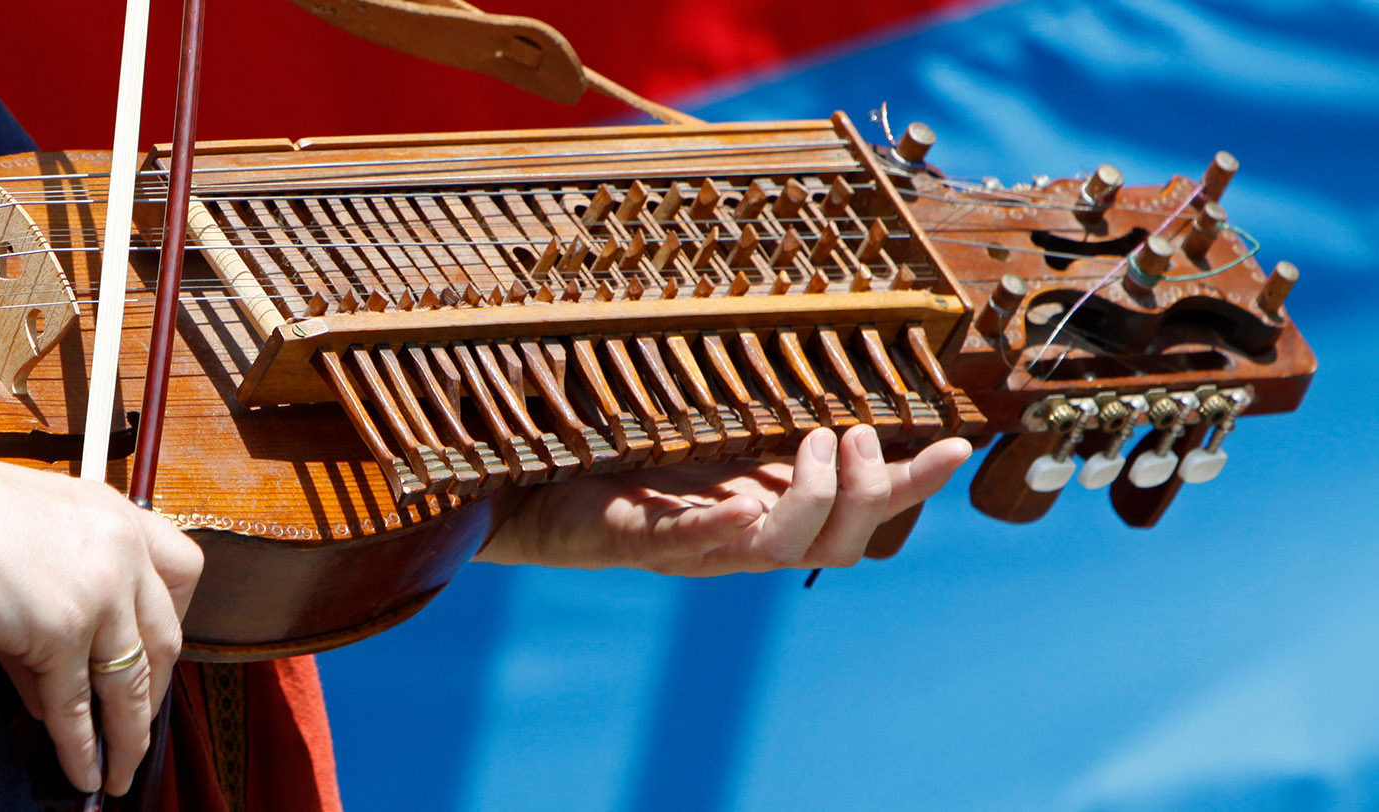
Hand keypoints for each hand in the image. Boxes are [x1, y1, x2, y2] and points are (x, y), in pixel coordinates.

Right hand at [0, 458, 202, 796]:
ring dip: (126, 738)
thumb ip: (58, 609)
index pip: (183, 574)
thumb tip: (53, 694)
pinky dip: (79, 746)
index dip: (175, 623)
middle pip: (163, 642)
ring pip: (127, 684)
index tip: (162, 659)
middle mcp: (123, 556)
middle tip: (138, 731)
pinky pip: (75, 704)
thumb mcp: (38, 540)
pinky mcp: (59, 630)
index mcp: (122, 520)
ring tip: (119, 772)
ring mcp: (96, 595)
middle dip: (152, 698)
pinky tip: (81, 770)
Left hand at [477, 426, 972, 574]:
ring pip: (777, 548)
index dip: (909, 485)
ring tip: (815, 443)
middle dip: (865, 493)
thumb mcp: (709, 428)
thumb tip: (829, 359)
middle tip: (855, 435)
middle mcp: (741, 536)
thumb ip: (765, 411)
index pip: (858, 510)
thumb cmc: (625, 457)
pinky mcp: (634, 540)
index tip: (957, 445)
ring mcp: (690, 546)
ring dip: (809, 499)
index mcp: (768, 508)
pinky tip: (739, 506)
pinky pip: (684, 543)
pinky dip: (716, 528)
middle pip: (835, 542)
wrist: (533, 489)